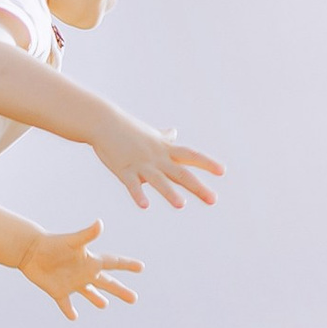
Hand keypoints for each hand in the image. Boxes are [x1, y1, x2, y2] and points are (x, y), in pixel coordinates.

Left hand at [18, 221, 141, 321]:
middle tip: (135, 298)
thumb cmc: (53, 243)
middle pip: (107, 283)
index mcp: (90, 261)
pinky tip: (74, 316)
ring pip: (89, 292)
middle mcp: (84, 272)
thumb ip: (87, 234)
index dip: (127, 264)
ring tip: (104, 305)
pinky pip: (65, 304)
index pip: (113, 262)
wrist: (31, 250)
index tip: (141, 267)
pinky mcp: (58, 291)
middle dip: (120, 290)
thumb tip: (100, 223)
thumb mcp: (73, 241)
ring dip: (97, 299)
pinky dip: (69, 310)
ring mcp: (71, 283)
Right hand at [91, 106, 221, 214]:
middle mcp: (157, 157)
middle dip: (197, 187)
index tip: (222, 172)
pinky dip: (138, 194)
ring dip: (169, 192)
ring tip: (181, 205)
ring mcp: (140, 164)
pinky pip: (132, 184)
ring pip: (158, 180)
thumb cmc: (126, 129)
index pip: (190, 156)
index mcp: (164, 149)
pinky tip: (144, 206)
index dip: (207, 163)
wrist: (103, 122)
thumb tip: (174, 132)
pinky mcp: (123, 169)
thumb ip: (164, 137)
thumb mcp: (149, 133)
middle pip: (181, 173)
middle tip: (213, 200)